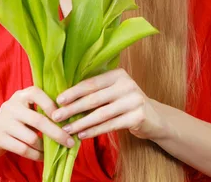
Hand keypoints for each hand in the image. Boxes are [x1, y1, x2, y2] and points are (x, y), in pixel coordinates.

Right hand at [0, 86, 74, 161]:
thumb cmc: (17, 121)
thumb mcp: (26, 109)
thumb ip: (43, 109)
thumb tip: (71, 119)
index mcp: (21, 95)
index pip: (37, 94)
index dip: (52, 106)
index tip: (65, 118)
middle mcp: (11, 106)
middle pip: (38, 120)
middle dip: (57, 133)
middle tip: (70, 142)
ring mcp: (3, 121)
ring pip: (31, 138)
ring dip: (46, 147)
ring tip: (56, 150)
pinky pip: (23, 149)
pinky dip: (36, 155)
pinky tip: (42, 157)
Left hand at [50, 68, 168, 141]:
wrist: (154, 117)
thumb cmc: (126, 103)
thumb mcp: (114, 92)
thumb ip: (96, 92)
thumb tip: (65, 99)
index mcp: (118, 74)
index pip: (91, 83)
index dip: (73, 92)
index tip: (58, 100)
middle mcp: (127, 85)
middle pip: (94, 98)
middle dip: (73, 108)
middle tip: (56, 116)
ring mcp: (134, 101)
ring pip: (101, 114)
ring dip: (81, 123)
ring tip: (66, 130)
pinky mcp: (138, 117)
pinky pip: (111, 125)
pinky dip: (94, 131)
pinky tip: (82, 135)